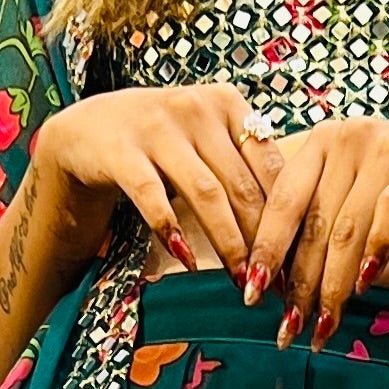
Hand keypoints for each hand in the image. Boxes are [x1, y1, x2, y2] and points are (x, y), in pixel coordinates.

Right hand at [33, 85, 278, 285]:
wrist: (89, 129)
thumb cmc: (162, 143)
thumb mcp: (206, 142)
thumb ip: (244, 168)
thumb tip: (297, 227)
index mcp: (228, 104)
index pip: (271, 167)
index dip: (289, 217)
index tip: (299, 261)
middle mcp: (196, 109)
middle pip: (242, 185)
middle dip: (262, 240)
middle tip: (276, 284)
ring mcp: (157, 127)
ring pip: (206, 193)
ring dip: (227, 242)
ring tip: (240, 280)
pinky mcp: (121, 151)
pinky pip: (153, 196)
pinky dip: (172, 229)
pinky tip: (187, 258)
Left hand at [244, 118, 388, 345]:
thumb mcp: (360, 202)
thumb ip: (325, 229)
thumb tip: (284, 290)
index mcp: (322, 143)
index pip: (282, 202)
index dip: (265, 251)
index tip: (251, 296)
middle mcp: (348, 138)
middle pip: (313, 223)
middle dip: (299, 284)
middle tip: (288, 330)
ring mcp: (385, 147)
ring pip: (346, 228)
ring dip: (332, 285)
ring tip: (324, 327)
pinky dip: (374, 253)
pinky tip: (364, 286)